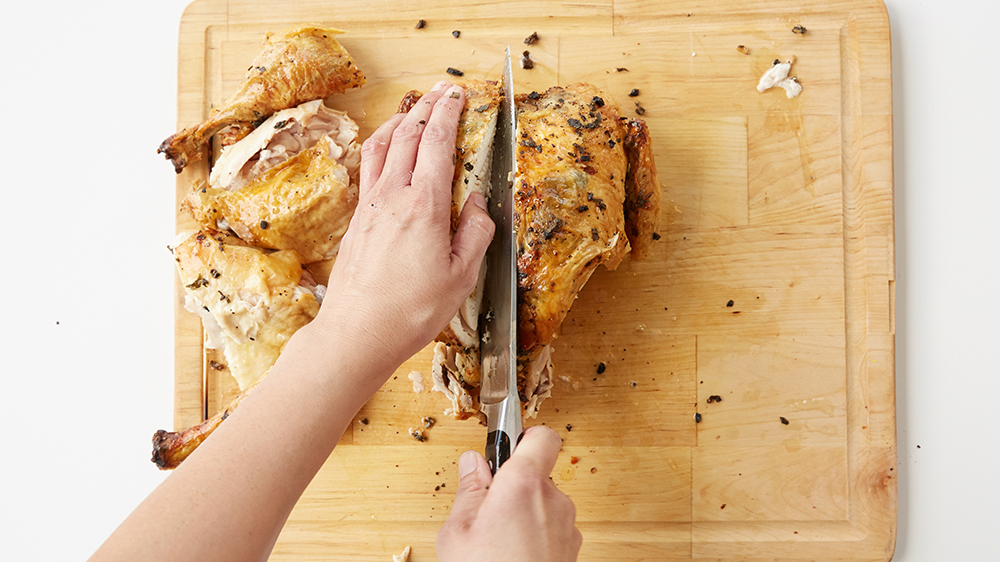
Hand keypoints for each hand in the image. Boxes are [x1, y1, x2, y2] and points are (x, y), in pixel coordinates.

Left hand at [313, 82, 494, 373]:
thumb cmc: (411, 311)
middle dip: (427, 108)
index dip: (449, 114)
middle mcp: (392, 197)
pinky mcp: (356, 220)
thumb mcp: (462, 276)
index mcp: (423, 205)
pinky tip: (385, 151)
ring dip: (399, 121)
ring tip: (412, 110)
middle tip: (442, 92)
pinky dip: (380, 147)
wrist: (357, 333)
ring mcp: (369, 206)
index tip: (458, 95)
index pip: (437, 143)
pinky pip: (368, 169)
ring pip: (381, 147)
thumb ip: (475, 232)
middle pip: (407, 135)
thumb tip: (477, 203)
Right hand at [437, 426, 582, 561]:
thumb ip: (469, 490)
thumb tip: (472, 462)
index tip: (504, 446)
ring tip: (497, 543)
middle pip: (537, 474)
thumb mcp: (458, 532)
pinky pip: (552, 529)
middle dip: (512, 488)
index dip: (524, 436)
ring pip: (544, 504)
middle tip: (487, 512)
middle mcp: (554, 500)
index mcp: (524, 485)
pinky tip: (514, 556)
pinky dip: (535, 536)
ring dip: (524, 515)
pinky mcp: (573, 550)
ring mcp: (568, 527)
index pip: (541, 436)